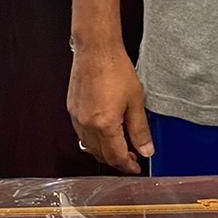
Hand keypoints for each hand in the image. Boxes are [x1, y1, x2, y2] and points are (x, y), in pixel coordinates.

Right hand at [68, 43, 153, 174]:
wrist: (95, 49)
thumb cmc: (115, 69)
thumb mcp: (135, 100)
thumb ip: (140, 129)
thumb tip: (145, 150)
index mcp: (104, 125)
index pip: (115, 157)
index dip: (127, 166)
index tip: (135, 167)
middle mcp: (86, 125)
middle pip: (101, 155)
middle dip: (117, 160)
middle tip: (132, 156)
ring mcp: (76, 118)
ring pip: (89, 147)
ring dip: (104, 151)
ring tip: (120, 144)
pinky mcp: (71, 110)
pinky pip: (81, 134)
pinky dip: (93, 139)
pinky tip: (105, 131)